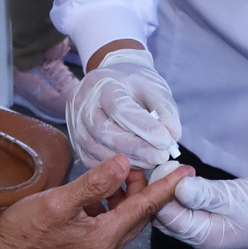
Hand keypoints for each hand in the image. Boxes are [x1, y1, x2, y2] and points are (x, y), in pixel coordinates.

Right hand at [0, 156, 192, 248]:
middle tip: (142, 164)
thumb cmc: (23, 231)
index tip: (186, 171)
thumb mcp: (58, 201)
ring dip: (127, 198)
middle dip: (146, 189)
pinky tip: (97, 195)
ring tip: (119, 175)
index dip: (166, 187)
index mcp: (105, 238)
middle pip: (138, 216)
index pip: (146, 208)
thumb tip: (124, 164)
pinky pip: (108, 227)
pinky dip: (111, 207)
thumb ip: (94, 182)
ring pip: (123, 222)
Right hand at [66, 47, 181, 172]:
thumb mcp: (154, 87)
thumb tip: (172, 136)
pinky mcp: (76, 142)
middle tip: (161, 157)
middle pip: (104, 131)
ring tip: (153, 161)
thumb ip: (165, 110)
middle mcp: (82, 104)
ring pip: (97, 149)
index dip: (143, 127)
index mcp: (102, 83)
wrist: (111, 81)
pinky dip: (115, 167)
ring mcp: (75, 124)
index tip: (166, 140)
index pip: (120, 108)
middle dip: (136, 148)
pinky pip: (92, 160)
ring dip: (128, 160)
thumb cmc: (135, 83)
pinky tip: (136, 164)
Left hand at [154, 172, 247, 248]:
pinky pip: (186, 208)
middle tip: (168, 164)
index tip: (166, 166)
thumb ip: (205, 194)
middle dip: (160, 191)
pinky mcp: (211, 219)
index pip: (165, 216)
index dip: (160, 190)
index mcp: (203, 236)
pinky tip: (184, 177)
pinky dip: (181, 193)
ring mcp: (205, 230)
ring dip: (170, 191)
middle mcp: (199, 237)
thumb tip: (176, 187)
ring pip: (174, 211)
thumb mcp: (236, 197)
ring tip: (174, 168)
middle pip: (165, 216)